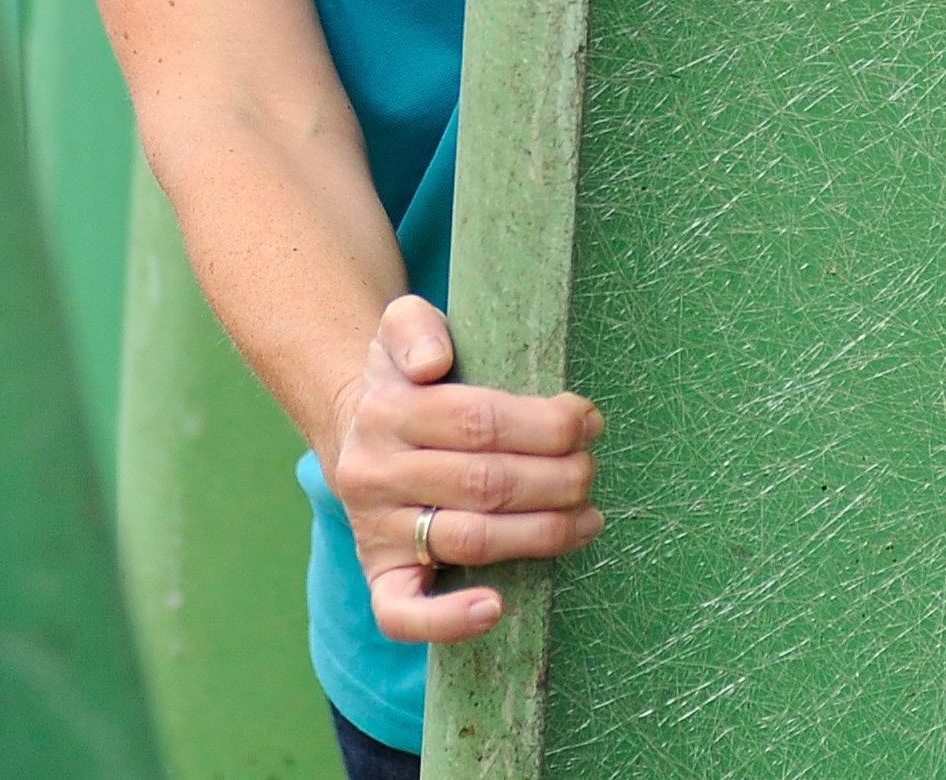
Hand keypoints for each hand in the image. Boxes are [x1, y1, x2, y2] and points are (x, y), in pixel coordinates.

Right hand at [329, 294, 604, 644]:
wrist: (354, 429)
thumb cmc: (403, 379)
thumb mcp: (402, 329)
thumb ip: (415, 327)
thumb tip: (432, 363)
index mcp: (385, 410)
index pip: (476, 421)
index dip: (543, 425)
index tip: (587, 421)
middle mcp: (375, 473)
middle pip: (484, 482)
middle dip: (556, 478)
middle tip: (591, 469)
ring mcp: (376, 530)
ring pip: (467, 540)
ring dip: (541, 533)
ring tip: (588, 517)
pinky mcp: (380, 577)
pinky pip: (401, 613)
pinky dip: (449, 618)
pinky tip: (496, 607)